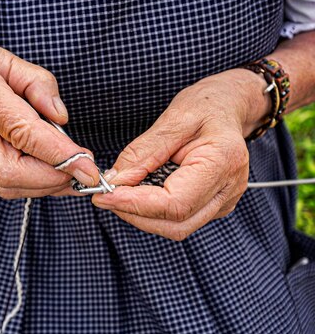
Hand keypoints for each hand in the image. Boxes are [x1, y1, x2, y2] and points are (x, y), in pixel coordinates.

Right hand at [0, 31, 99, 197]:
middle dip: (53, 177)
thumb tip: (61, 117)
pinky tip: (55, 177)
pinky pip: (2, 185)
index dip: (56, 151)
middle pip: (10, 170)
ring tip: (75, 174)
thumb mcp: (3, 55)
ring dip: (47, 186)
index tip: (86, 162)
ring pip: (7, 184)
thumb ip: (36, 83)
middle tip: (84, 170)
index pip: (19, 129)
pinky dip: (34, 187)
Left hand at [92, 69, 270, 239]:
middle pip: (176, 223)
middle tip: (105, 194)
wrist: (229, 107)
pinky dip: (154, 211)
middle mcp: (228, 189)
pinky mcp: (214, 205)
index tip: (106, 194)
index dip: (136, 203)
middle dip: (135, 213)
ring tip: (121, 191)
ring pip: (177, 227)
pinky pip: (180, 220)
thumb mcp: (174, 118)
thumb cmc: (206, 106)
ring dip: (142, 215)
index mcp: (223, 162)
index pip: (175, 202)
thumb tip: (116, 180)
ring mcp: (223, 201)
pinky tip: (141, 191)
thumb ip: (143, 152)